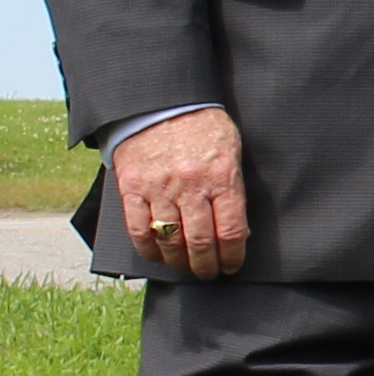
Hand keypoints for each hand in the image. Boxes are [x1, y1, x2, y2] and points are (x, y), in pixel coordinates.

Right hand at [113, 108, 248, 278]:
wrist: (164, 101)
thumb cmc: (205, 125)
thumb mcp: (231, 148)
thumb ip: (234, 187)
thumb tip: (240, 230)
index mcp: (221, 174)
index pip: (231, 229)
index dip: (233, 255)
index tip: (233, 265)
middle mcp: (191, 185)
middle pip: (201, 242)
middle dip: (207, 265)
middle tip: (211, 274)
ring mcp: (159, 189)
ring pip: (170, 242)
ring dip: (180, 263)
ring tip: (188, 268)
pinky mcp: (132, 190)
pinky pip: (139, 232)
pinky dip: (149, 251)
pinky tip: (159, 257)